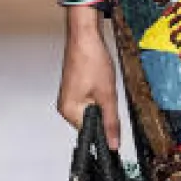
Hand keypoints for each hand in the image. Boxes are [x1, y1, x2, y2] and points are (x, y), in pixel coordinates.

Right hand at [57, 5, 121, 146]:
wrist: (86, 36)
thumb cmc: (92, 61)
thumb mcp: (108, 95)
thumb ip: (111, 122)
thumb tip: (113, 144)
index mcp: (69, 111)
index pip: (90, 132)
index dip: (105, 128)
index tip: (115, 120)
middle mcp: (65, 106)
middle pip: (91, 122)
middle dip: (105, 112)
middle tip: (108, 94)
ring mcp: (69, 97)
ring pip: (93, 110)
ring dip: (103, 102)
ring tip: (104, 85)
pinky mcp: (74, 89)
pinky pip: (90, 100)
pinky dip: (99, 95)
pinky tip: (102, 82)